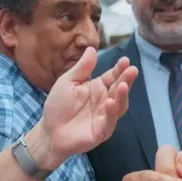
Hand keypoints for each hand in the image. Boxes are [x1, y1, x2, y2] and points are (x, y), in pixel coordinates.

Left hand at [36, 49, 137, 168]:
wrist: (49, 131)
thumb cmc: (58, 106)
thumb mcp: (68, 82)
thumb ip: (82, 68)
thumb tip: (92, 48)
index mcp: (98, 87)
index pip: (112, 76)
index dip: (119, 69)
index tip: (125, 60)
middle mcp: (105, 101)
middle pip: (119, 89)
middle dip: (126, 80)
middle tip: (132, 70)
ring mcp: (105, 116)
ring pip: (119, 106)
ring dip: (123, 96)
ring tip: (123, 85)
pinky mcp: (102, 131)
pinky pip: (110, 122)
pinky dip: (111, 113)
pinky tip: (110, 103)